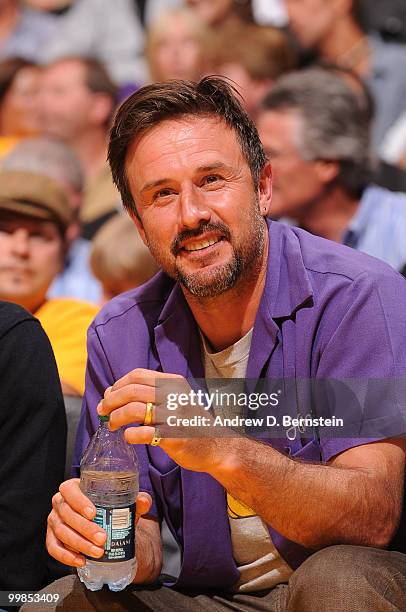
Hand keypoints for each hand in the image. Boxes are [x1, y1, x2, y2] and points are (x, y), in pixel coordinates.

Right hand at [46, 478, 151, 566]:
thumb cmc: (109, 507)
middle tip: (102, 538)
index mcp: (74, 487)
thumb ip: (136, 500)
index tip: (93, 513)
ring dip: (79, 543)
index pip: (69, 490)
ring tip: (97, 552)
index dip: (78, 501)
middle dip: (84, 528)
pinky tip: (81, 560)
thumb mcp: (123, 501)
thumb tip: (143, 501)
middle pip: (66, 513)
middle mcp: (60, 502)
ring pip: (61, 532)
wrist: (103, 523)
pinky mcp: (52, 538)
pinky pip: (53, 548)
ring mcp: (54, 520)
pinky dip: (66, 556)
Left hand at [98, 368, 230, 472]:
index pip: (138, 375)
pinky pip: (143, 433)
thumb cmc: (191, 423)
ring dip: (116, 417)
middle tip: (103, 410)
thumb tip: (114, 393)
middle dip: (111, 401)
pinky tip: (128, 437)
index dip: (118, 385)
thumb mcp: (177, 399)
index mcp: (174, 383)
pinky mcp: (174, 437)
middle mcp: (174, 396)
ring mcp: (175, 416)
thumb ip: (153, 394)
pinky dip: (130, 435)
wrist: (218, 446)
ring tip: (112, 425)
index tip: (108, 395)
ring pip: (134, 409)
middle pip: (132, 391)